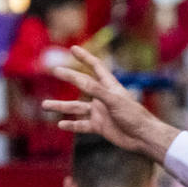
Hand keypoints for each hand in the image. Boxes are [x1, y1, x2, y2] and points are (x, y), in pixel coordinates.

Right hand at [44, 46, 176, 162]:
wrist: (142, 137)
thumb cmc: (133, 115)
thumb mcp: (114, 100)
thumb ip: (97, 91)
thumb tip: (80, 80)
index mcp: (109, 86)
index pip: (96, 67)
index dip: (85, 57)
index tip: (73, 48)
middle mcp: (102, 97)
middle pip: (81, 85)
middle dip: (68, 77)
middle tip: (54, 70)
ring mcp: (99, 112)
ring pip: (76, 107)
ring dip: (61, 107)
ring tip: (44, 105)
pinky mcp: (99, 126)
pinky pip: (81, 124)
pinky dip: (71, 125)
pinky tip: (60, 125)